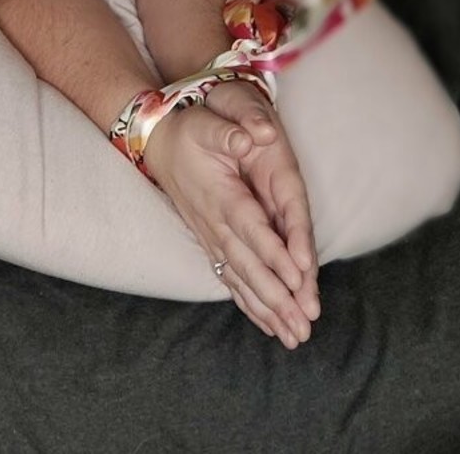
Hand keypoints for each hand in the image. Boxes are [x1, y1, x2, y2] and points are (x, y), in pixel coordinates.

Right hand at [142, 83, 318, 347]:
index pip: (251, 228)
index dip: (274, 253)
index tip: (298, 279)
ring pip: (241, 279)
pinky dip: (249, 304)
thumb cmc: (190, 129)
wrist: (158, 142)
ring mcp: (212, 236)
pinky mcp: (212, 242)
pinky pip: (232, 279)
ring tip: (293, 337)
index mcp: (221, 194)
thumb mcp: (207, 121)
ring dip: (267, 309)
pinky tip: (268, 325)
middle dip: (276, 298)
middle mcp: (215, 222)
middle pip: (248, 265)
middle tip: (302, 327)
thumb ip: (228, 130)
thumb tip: (253, 136)